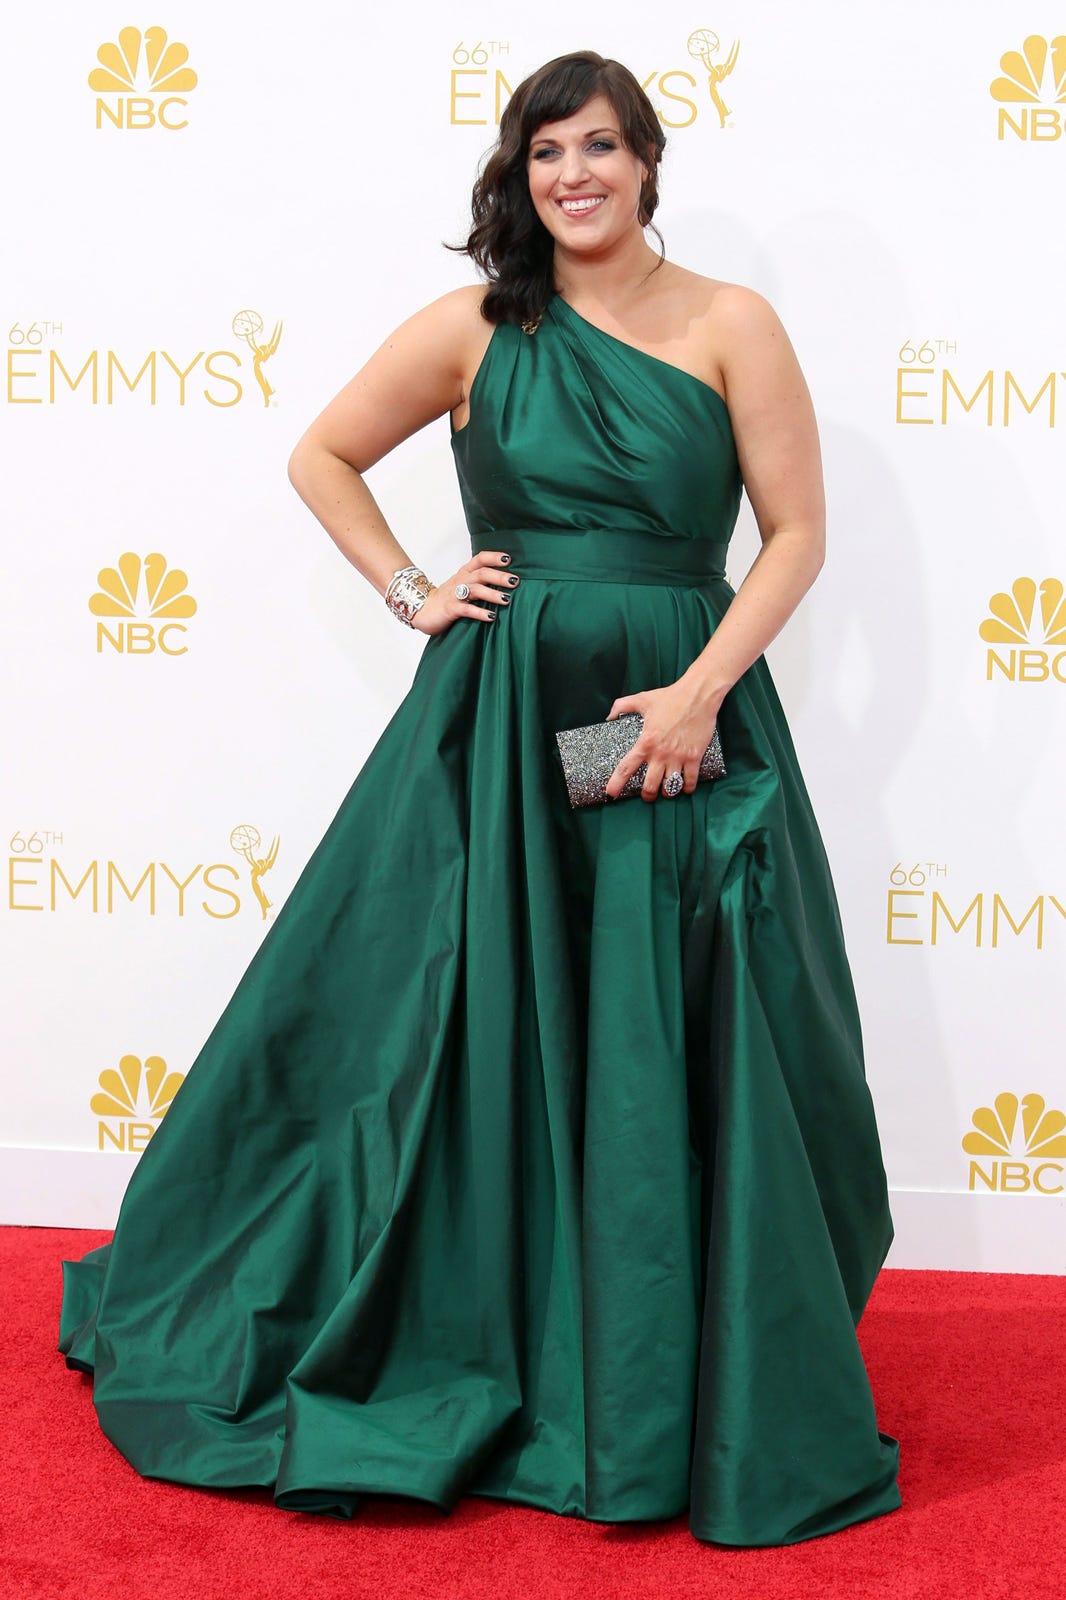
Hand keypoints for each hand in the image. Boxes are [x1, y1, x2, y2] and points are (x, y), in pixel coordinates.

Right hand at [411, 551, 518, 634]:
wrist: (422, 610)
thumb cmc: (448, 598)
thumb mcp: (463, 585)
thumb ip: (480, 581)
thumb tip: (506, 582)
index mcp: (465, 572)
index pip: (480, 559)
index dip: (494, 557)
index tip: (509, 559)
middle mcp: (461, 580)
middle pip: (481, 573)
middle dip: (499, 576)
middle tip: (515, 581)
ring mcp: (454, 594)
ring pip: (475, 590)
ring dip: (492, 594)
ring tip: (507, 599)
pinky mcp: (450, 609)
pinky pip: (467, 609)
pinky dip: (480, 613)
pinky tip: (491, 617)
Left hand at [604, 682, 719, 802]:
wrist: (698, 695)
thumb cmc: (670, 697)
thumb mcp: (642, 699)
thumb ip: (621, 706)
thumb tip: (608, 716)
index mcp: (645, 742)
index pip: (626, 768)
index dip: (616, 784)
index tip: (611, 793)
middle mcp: (660, 754)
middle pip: (650, 786)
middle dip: (646, 795)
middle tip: (646, 795)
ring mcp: (678, 757)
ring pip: (670, 787)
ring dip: (666, 793)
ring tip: (665, 791)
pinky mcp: (694, 757)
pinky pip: (690, 781)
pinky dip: (687, 788)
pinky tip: (684, 788)